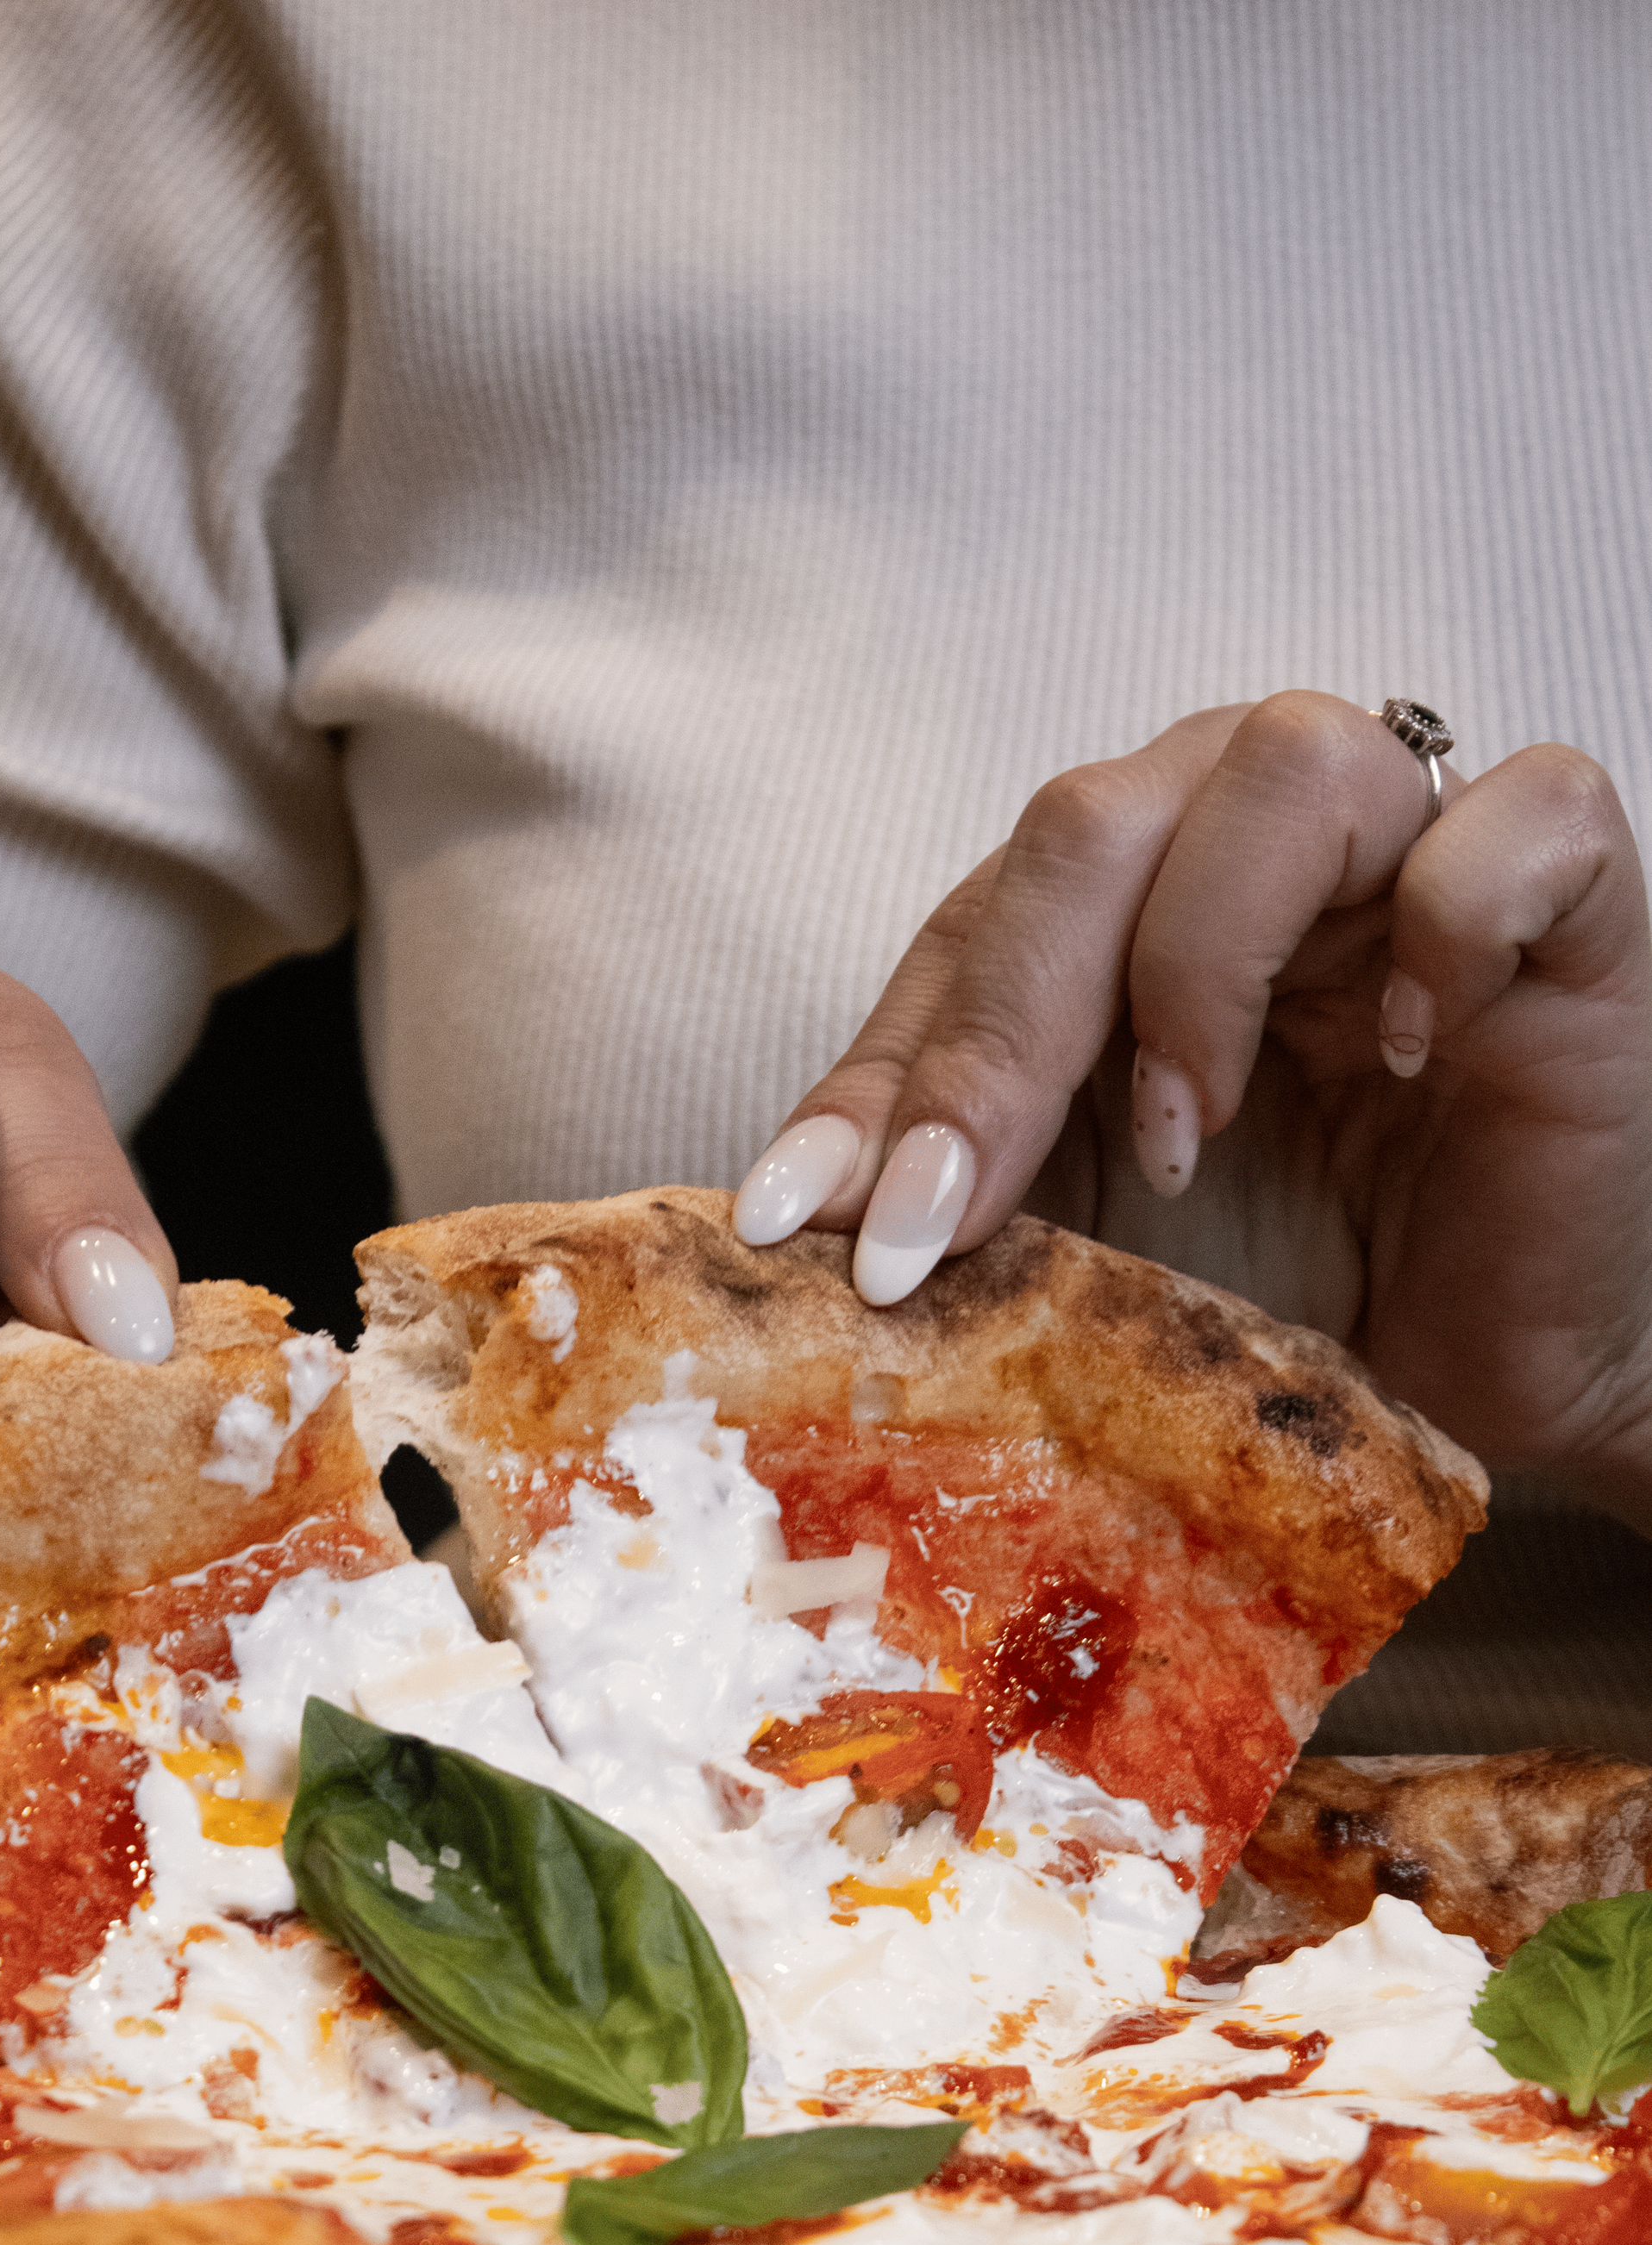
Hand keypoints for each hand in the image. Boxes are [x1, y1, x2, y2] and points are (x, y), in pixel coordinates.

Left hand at [733, 692, 1651, 1527]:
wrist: (1501, 1374)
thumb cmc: (1306, 1293)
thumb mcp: (1083, 1260)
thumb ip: (950, 1203)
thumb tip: (779, 1219)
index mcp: (1126, 905)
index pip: (973, 926)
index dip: (882, 1077)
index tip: (806, 1228)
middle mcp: (1249, 841)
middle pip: (1092, 825)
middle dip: (999, 1038)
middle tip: (959, 1220)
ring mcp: (1417, 852)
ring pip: (1288, 764)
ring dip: (1206, 960)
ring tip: (1193, 1133)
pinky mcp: (1580, 899)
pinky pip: (1523, 814)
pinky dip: (1455, 919)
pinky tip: (1413, 1056)